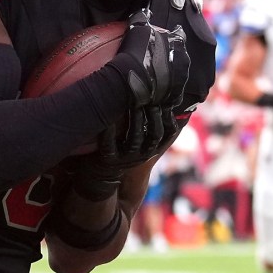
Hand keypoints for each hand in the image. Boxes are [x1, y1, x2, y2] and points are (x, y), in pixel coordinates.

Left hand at [64, 105, 179, 199]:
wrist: (102, 174)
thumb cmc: (124, 148)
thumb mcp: (142, 139)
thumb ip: (153, 123)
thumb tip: (168, 100)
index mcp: (152, 148)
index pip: (169, 132)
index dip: (170, 117)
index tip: (167, 100)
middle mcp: (142, 154)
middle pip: (154, 134)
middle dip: (154, 116)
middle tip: (150, 98)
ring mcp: (125, 158)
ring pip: (135, 139)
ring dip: (136, 120)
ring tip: (134, 103)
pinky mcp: (108, 159)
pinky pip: (109, 145)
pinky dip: (109, 132)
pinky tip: (109, 120)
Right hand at [105, 9, 188, 107]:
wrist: (131, 76)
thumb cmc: (134, 50)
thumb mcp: (137, 28)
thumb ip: (142, 17)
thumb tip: (145, 10)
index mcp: (178, 43)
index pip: (180, 35)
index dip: (173, 36)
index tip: (167, 38)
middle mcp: (184, 62)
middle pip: (181, 59)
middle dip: (173, 60)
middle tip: (160, 61)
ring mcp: (181, 81)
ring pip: (179, 79)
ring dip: (171, 79)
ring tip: (159, 81)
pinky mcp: (174, 97)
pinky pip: (173, 98)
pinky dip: (167, 97)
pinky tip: (159, 96)